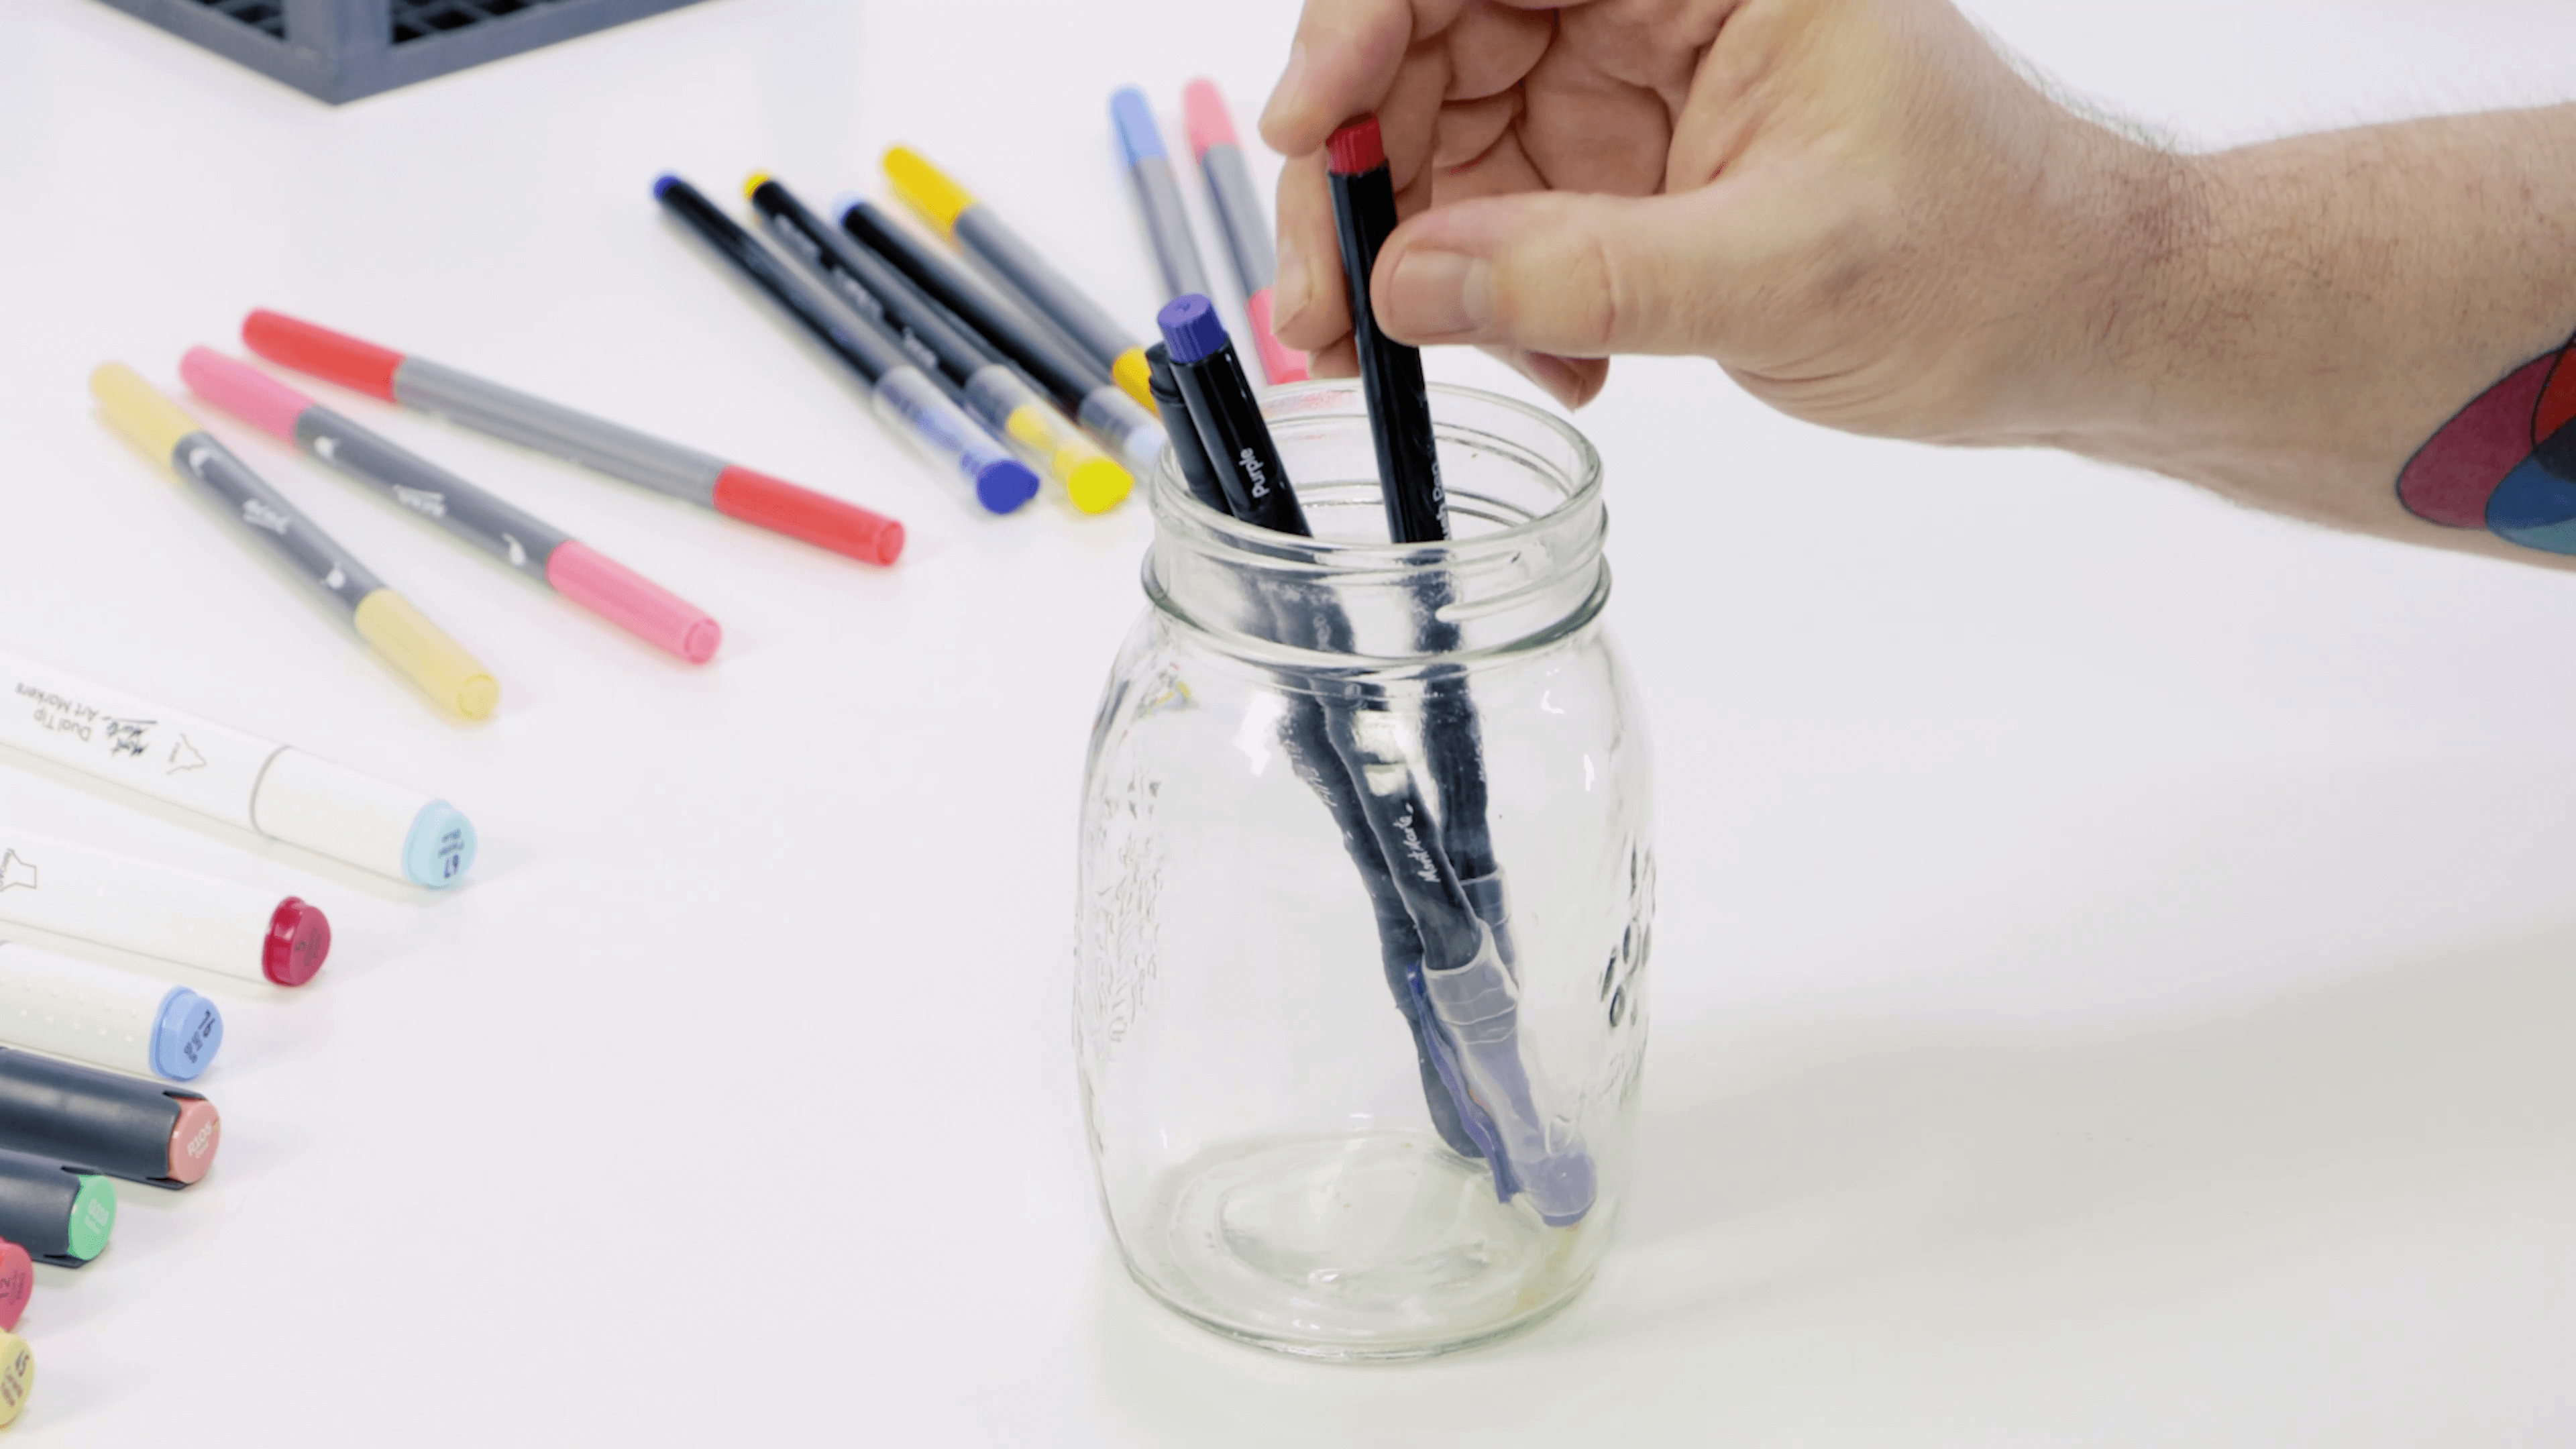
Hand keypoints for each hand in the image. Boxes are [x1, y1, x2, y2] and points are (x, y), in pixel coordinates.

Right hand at [1258, 0, 2185, 444]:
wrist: (2068, 325)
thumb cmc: (1990, 254)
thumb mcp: (1788, 270)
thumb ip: (1587, 275)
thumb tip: (1404, 285)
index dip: (1365, 22)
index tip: (1309, 126)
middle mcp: (1650, 5)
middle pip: (1429, 43)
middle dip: (1354, 174)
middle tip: (1318, 312)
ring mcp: (1627, 88)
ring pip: (1441, 138)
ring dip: (1403, 259)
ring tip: (1400, 363)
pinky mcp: (1620, 174)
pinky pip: (1494, 220)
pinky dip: (1483, 302)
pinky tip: (1546, 367)